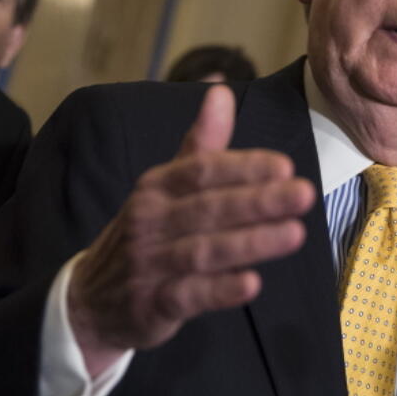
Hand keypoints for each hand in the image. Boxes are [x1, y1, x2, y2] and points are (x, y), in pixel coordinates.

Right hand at [67, 85, 316, 376]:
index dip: (244, 166)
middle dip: (259, 200)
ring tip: (295, 234)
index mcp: (156, 186)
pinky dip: (220, 290)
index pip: (202, 170)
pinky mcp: (150, 305)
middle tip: (304, 194)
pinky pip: (187, 296)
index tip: (285, 165)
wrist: (91, 299)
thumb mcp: (165, 185)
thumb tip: (221, 90)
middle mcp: (149, 220)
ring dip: (251, 242)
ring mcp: (148, 264)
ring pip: (203, 251)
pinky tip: (253, 284)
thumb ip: (201, 144)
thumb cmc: (147, 232)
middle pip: (208, 207)